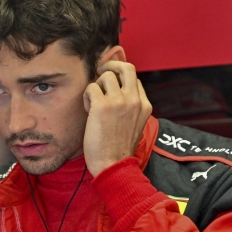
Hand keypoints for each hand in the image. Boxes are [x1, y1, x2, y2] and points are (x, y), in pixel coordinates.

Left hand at [82, 61, 151, 176]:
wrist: (113, 166)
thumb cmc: (118, 149)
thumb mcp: (134, 125)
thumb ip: (130, 108)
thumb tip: (118, 93)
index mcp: (144, 105)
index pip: (134, 79)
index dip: (120, 79)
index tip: (110, 87)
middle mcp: (134, 100)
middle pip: (126, 67)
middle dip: (110, 65)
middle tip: (100, 73)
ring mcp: (119, 102)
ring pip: (105, 75)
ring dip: (95, 85)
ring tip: (93, 102)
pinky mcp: (102, 106)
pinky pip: (91, 88)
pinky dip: (86, 96)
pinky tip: (88, 110)